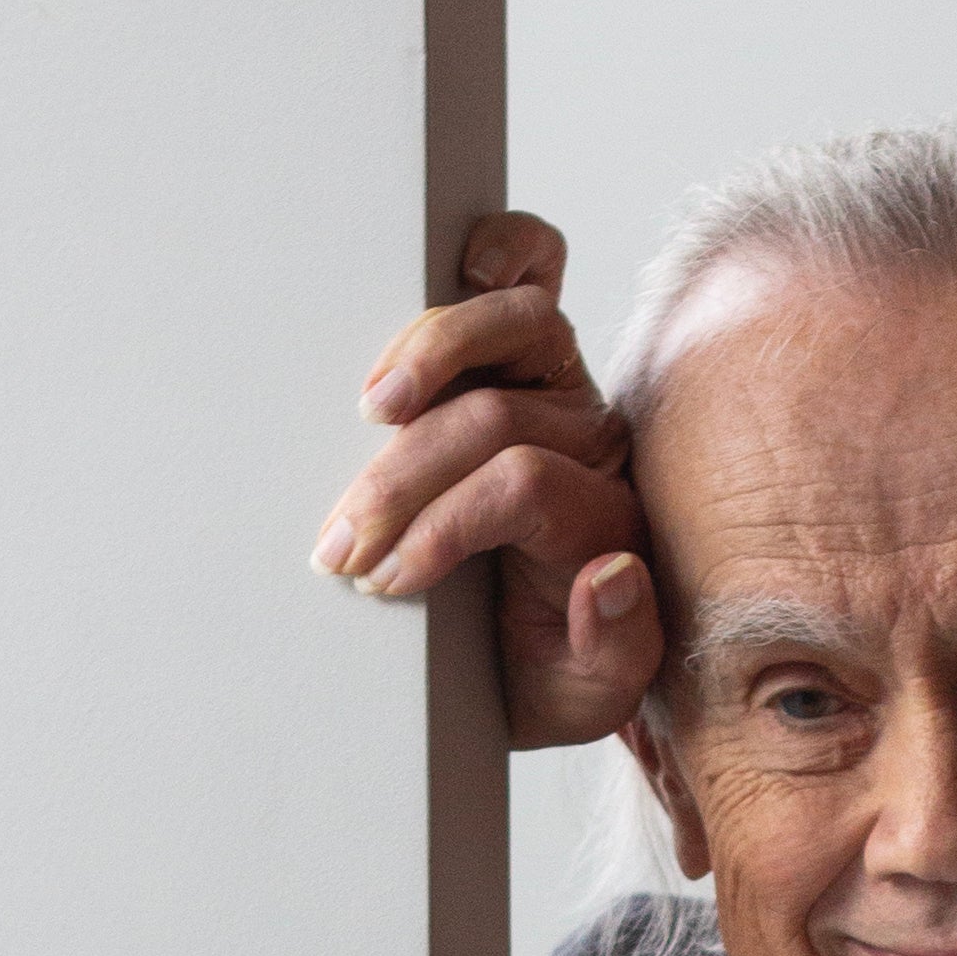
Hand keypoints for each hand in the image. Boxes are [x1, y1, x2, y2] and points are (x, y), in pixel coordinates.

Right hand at [309, 211, 665, 750]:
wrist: (536, 660)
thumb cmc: (548, 673)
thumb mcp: (583, 697)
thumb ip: (614, 649)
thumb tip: (610, 573)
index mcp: (605, 517)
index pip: (519, 486)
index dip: (439, 525)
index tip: (381, 580)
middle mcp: (591, 439)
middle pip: (496, 414)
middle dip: (402, 476)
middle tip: (342, 539)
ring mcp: (560, 384)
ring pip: (519, 322)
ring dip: (430, 352)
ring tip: (371, 406)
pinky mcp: (523, 350)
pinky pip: (534, 271)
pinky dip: (497, 257)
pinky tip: (453, 270)